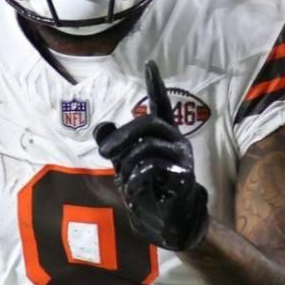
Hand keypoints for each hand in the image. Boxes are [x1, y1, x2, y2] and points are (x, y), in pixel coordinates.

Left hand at [92, 61, 209, 250]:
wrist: (165, 221)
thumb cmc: (148, 189)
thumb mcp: (124, 165)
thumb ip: (114, 145)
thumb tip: (102, 126)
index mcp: (163, 135)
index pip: (160, 104)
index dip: (155, 85)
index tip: (149, 63)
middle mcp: (176, 141)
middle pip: (148, 123)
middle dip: (122, 135)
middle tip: (104, 152)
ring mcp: (182, 158)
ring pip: (148, 146)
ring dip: (128, 164)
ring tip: (125, 180)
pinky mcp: (183, 175)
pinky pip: (152, 167)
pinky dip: (135, 179)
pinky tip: (133, 190)